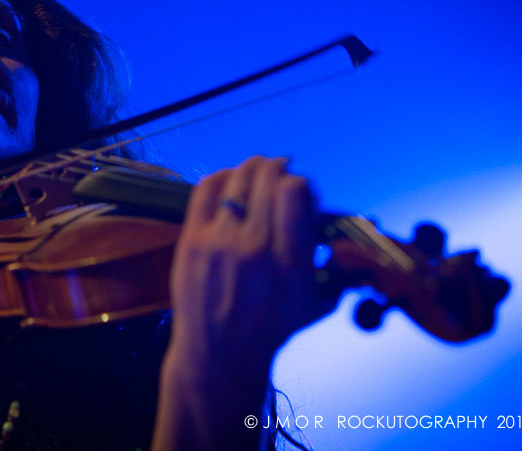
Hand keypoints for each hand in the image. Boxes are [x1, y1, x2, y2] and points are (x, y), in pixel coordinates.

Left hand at [166, 155, 335, 379]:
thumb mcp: (313, 301)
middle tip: (281, 172)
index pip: (295, 191)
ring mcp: (219, 242)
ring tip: (259, 172)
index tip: (302, 190)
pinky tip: (232, 179)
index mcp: (288, 262)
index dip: (301, 182)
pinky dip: (222, 176)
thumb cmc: (270, 328)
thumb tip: (329, 217)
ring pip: (237, 178)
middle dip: (278, 168)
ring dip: (253, 167)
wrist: (220, 354)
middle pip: (266, 177)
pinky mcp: (192, 241)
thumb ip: (328, 261)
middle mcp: (254, 248)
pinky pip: (206, 189)